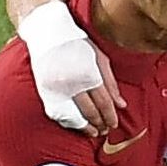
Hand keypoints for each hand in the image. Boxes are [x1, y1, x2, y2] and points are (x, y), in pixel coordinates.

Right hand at [20, 3, 122, 132]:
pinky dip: (69, 123)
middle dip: (100, 123)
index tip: (114, 124)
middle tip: (106, 130)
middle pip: (90, 111)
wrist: (47, 33)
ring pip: (74, 117)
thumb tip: (121, 105)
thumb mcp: (99, 57)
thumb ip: (110, 82)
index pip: (104, 102)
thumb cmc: (77, 43)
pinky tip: (77, 125)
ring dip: (86, 128)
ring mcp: (57, 89)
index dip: (110, 116)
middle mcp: (72, 83)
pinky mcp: (45, 92)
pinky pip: (59, 114)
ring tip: (94, 132)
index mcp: (89, 73)